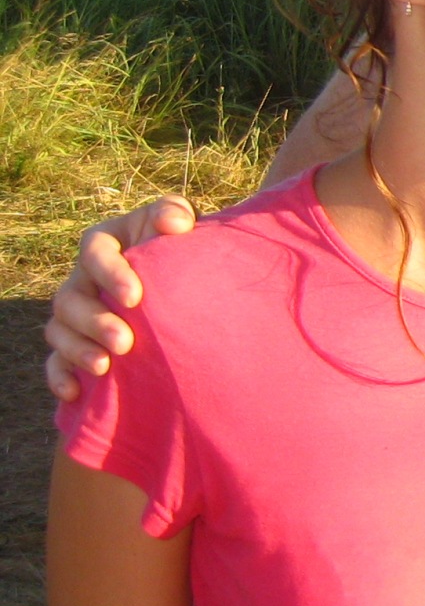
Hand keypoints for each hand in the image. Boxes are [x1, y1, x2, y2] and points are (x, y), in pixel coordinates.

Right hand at [43, 196, 192, 400]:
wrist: (187, 285)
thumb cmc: (182, 249)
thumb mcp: (182, 225)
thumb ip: (175, 214)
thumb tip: (174, 222)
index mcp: (104, 243)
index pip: (94, 251)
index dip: (110, 273)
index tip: (135, 297)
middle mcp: (83, 278)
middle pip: (70, 298)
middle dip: (94, 322)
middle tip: (125, 342)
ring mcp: (76, 313)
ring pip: (59, 330)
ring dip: (77, 350)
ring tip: (105, 367)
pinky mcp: (77, 344)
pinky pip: (56, 362)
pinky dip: (60, 376)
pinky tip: (75, 392)